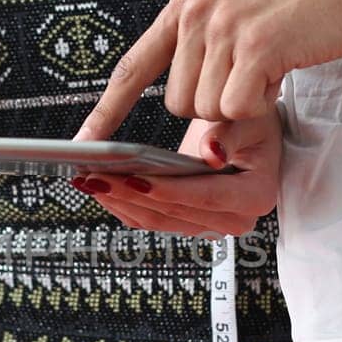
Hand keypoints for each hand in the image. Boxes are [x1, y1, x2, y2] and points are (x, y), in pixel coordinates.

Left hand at [73, 110, 279, 237]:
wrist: (252, 134)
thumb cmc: (253, 121)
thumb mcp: (247, 117)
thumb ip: (227, 133)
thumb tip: (210, 154)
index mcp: (254, 196)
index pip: (204, 196)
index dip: (166, 189)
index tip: (132, 178)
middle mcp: (232, 219)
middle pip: (173, 213)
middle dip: (130, 195)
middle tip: (95, 176)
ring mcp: (208, 223)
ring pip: (155, 220)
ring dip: (118, 201)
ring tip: (87, 180)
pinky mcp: (186, 220)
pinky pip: (149, 218)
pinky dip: (121, 203)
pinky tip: (98, 186)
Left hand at [78, 0, 341, 137]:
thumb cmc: (301, 7)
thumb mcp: (236, 21)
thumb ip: (204, 58)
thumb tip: (192, 120)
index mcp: (184, 7)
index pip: (134, 67)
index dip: (108, 108)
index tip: (85, 141)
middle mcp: (196, 14)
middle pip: (179, 104)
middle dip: (215, 106)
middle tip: (250, 77)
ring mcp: (223, 29)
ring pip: (207, 111)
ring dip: (241, 104)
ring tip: (268, 68)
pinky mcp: (255, 47)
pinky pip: (237, 108)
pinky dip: (261, 104)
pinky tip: (280, 73)